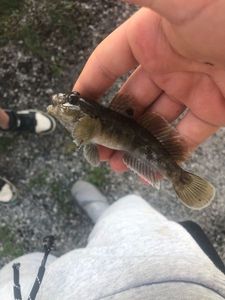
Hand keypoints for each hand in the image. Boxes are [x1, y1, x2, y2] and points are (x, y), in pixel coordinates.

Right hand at [74, 0, 224, 172]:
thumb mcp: (179, 0)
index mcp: (149, 38)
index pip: (107, 64)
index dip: (89, 87)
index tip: (76, 113)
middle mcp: (165, 64)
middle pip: (129, 101)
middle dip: (112, 128)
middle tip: (99, 152)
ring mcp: (189, 88)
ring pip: (154, 122)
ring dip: (137, 145)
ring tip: (120, 166)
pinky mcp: (213, 108)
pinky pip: (185, 134)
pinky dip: (170, 152)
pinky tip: (154, 170)